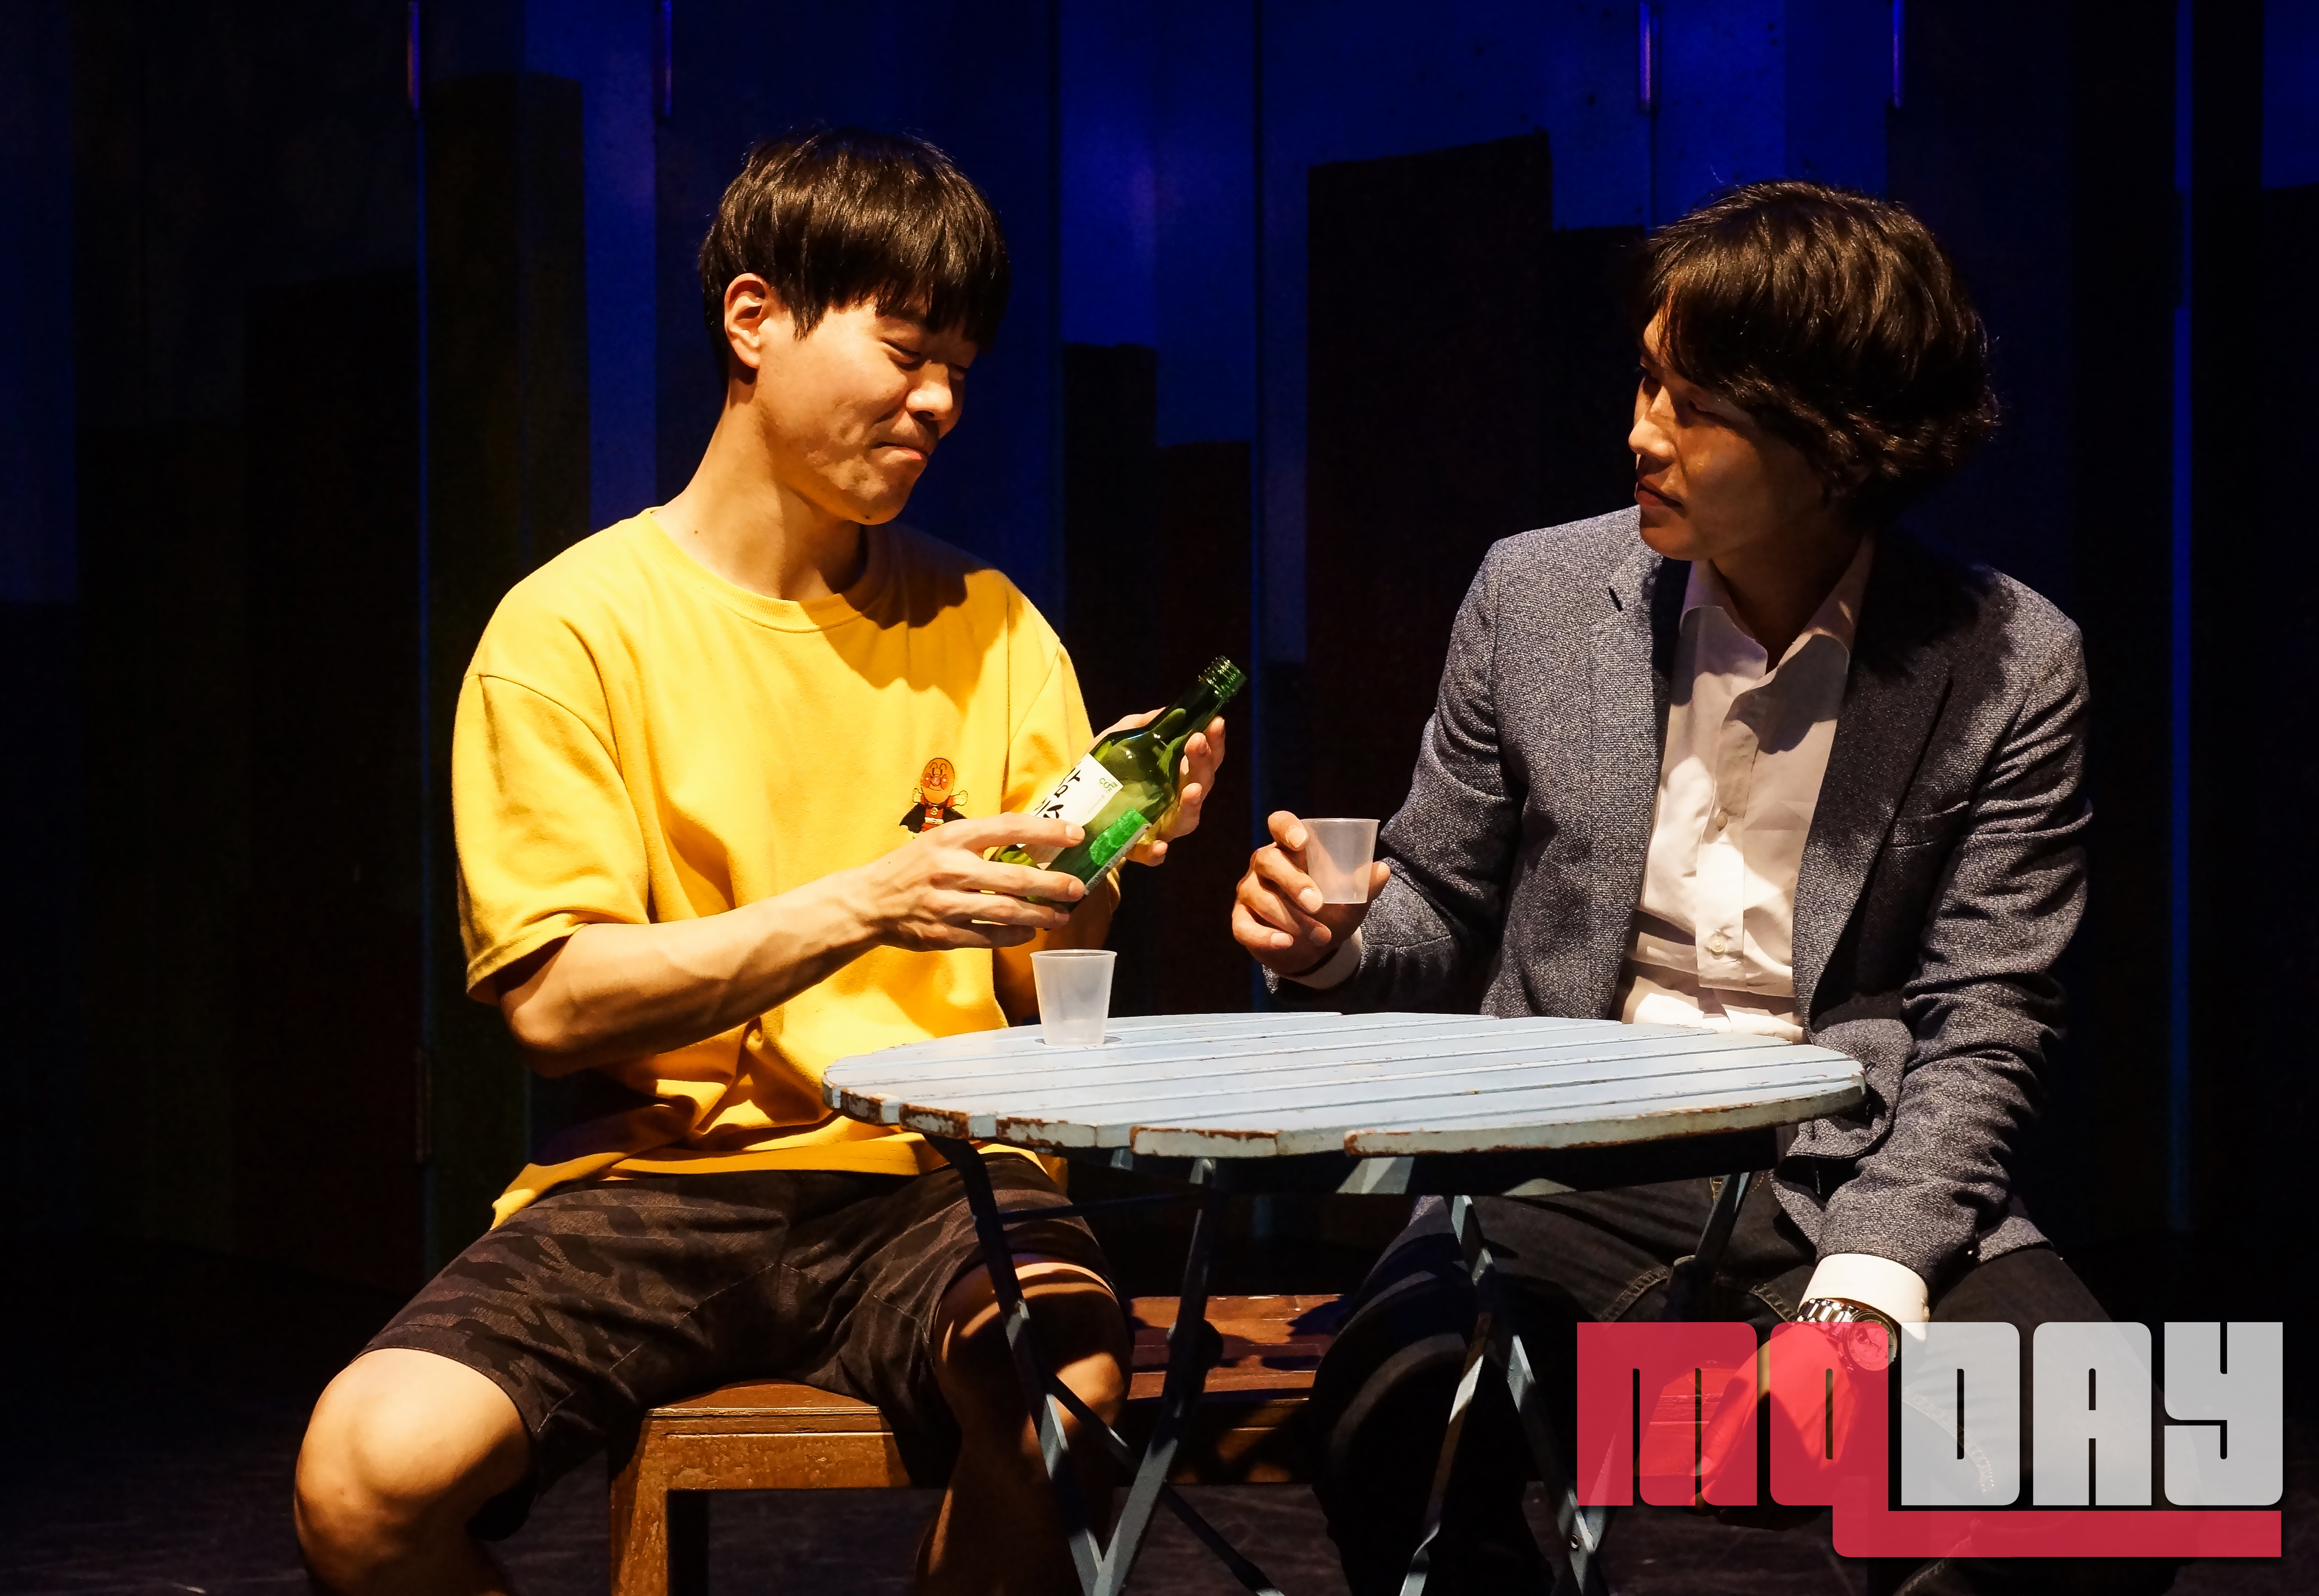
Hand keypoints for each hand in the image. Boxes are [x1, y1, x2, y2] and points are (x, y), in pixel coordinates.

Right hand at [856, 814, 1090, 950]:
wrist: (868, 901)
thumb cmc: (912, 866)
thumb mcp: (941, 840)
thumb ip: (980, 840)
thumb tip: (1034, 841)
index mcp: (952, 838)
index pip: (1009, 827)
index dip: (1046, 831)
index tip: (1076, 835)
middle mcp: (950, 868)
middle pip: (1013, 877)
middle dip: (1052, 884)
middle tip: (1076, 888)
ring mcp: (945, 904)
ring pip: (1004, 911)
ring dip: (1038, 915)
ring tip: (1061, 917)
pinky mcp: (942, 934)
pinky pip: (986, 937)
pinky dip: (1012, 936)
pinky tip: (1028, 933)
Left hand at [1093, 711, 1228, 866]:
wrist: (1074, 804)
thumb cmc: (1105, 770)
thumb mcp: (1117, 741)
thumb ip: (1138, 726)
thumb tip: (1165, 712)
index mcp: (1176, 773)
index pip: (1205, 757)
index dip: (1215, 742)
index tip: (1216, 723)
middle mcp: (1176, 800)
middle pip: (1202, 784)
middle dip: (1203, 763)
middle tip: (1197, 742)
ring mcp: (1161, 826)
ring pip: (1187, 820)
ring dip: (1192, 805)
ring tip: (1192, 790)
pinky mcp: (1139, 848)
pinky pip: (1152, 854)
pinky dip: (1157, 852)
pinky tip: (1160, 845)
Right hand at [1232, 810, 1389, 977]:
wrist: (1311, 948)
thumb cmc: (1329, 910)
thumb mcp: (1350, 899)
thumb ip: (1364, 884)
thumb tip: (1382, 869)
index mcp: (1289, 848)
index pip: (1279, 823)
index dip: (1287, 828)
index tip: (1301, 842)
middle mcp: (1264, 864)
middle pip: (1267, 860)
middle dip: (1293, 882)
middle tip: (1317, 904)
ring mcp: (1249, 891)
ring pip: (1260, 898)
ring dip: (1292, 919)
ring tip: (1322, 936)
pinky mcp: (1241, 920)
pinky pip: (1245, 927)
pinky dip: (1265, 936)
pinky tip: (1286, 943)